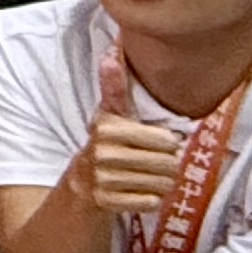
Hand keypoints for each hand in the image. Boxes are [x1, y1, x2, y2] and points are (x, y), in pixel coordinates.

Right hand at [77, 45, 187, 214]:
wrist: (83, 182)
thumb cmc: (109, 143)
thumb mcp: (112, 114)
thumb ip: (115, 84)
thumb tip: (113, 49)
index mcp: (108, 129)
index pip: (166, 140)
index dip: (167, 143)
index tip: (156, 142)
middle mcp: (102, 153)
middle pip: (168, 164)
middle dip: (168, 165)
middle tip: (154, 162)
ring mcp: (104, 180)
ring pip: (162, 184)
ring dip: (161, 183)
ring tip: (148, 176)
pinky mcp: (108, 203)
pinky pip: (150, 202)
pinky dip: (150, 199)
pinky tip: (138, 191)